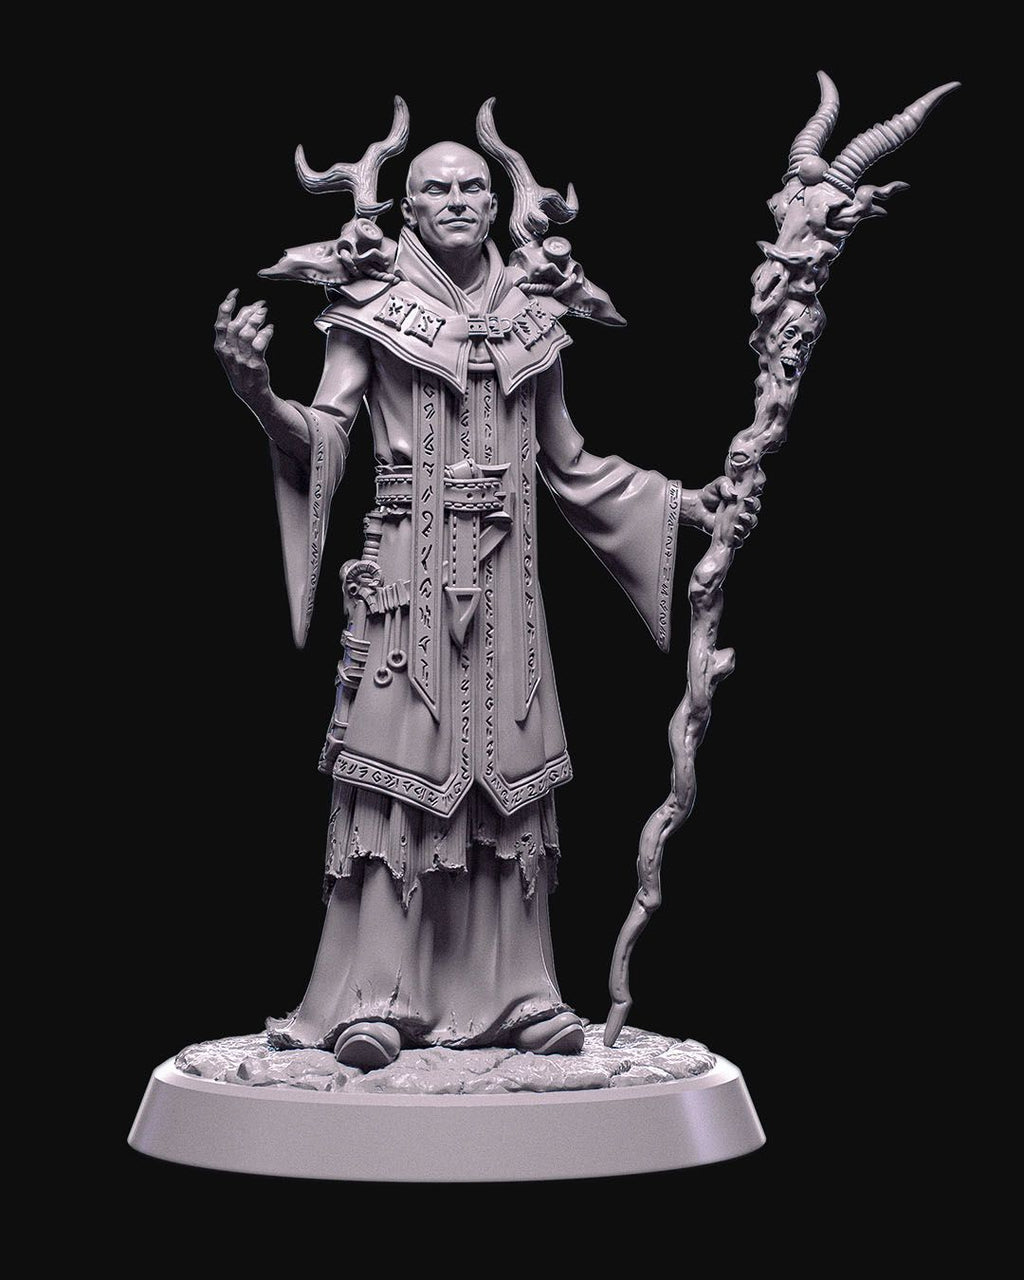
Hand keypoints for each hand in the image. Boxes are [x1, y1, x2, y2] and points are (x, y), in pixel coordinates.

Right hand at [214, 289, 273, 405]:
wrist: (252, 394)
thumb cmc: (242, 370)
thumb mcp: (230, 353)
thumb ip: (232, 335)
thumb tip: (246, 312)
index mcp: (220, 347)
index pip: (220, 323)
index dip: (226, 305)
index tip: (235, 293)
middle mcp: (229, 352)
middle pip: (236, 325)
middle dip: (247, 311)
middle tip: (260, 304)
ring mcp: (241, 359)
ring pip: (247, 333)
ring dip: (257, 320)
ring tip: (265, 313)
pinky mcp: (255, 364)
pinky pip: (260, 344)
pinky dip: (266, 333)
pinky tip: (270, 328)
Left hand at [698, 471, 763, 543]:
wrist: (697, 507)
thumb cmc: (710, 494)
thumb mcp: (717, 485)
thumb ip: (725, 485)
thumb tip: (733, 494)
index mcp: (743, 499)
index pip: (754, 501)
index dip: (753, 501)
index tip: (746, 500)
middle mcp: (743, 512)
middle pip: (754, 515)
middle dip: (750, 515)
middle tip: (742, 514)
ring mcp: (738, 523)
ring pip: (748, 526)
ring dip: (745, 525)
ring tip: (737, 524)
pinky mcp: (731, 534)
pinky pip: (739, 539)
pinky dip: (738, 537)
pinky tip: (734, 534)